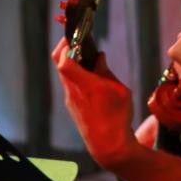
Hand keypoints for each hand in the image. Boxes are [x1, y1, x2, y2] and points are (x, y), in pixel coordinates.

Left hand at [53, 38, 138, 169]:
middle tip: (80, 41)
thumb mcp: (120, 90)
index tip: (76, 36)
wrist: (108, 145)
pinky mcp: (73, 106)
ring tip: (90, 58)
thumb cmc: (117, 117)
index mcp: (85, 83)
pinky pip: (71, 84)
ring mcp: (71, 99)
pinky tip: (92, 77)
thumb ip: (106, 71)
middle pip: (61, 64)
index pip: (64, 59)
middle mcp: (73, 90)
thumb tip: (99, 57)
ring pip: (65, 74)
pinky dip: (78, 75)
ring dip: (74, 63)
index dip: (66, 44)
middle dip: (67, 49)